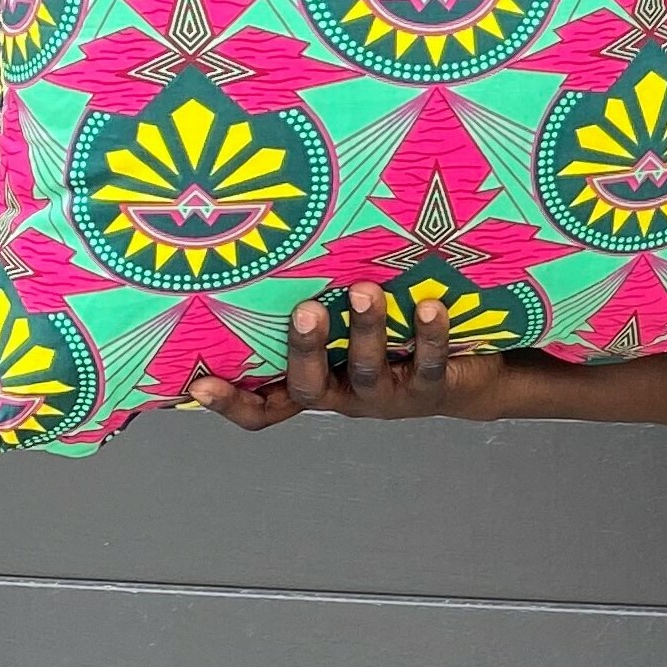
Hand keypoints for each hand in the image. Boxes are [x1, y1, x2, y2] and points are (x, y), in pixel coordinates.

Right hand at [188, 285, 505, 428]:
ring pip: (367, 368)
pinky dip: (428, 334)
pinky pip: (426, 364)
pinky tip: (429, 305)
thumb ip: (317, 310)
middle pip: (310, 387)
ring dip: (365, 328)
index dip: (232, 403)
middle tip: (305, 310)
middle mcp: (344, 397)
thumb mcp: (348, 331)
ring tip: (364, 290)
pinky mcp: (430, 390)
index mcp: (317, 384)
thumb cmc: (393, 341)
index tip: (197, 385)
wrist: (468, 375)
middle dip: (304, 349)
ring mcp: (386, 397)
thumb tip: (275, 257)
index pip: (264, 408)